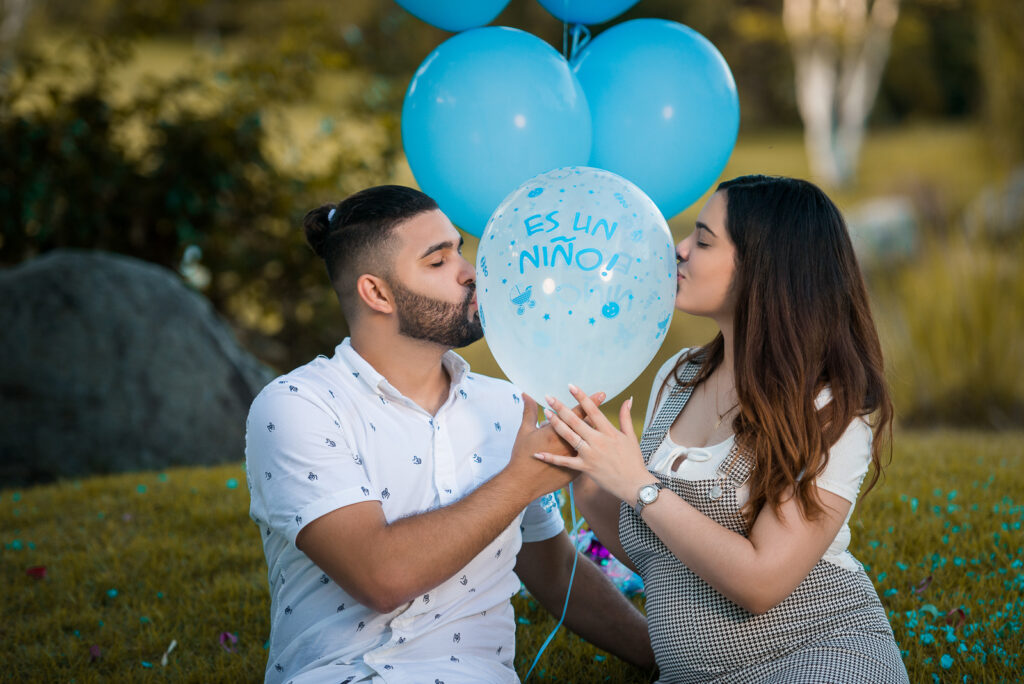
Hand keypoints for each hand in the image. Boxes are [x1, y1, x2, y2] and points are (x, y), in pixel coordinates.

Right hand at [509, 391, 605, 498]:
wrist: (523, 483)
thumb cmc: (521, 456)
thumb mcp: (525, 431)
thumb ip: (528, 411)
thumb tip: (525, 394)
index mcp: (557, 431)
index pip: (577, 413)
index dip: (588, 402)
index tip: (601, 393)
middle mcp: (569, 443)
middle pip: (588, 424)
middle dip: (597, 411)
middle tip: (605, 398)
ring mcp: (574, 458)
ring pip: (591, 442)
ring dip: (599, 431)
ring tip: (608, 421)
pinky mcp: (576, 470)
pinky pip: (588, 459)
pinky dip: (592, 452)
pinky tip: (596, 447)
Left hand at [534, 384, 653, 502]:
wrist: (634, 485)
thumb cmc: (633, 460)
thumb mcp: (631, 437)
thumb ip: (625, 417)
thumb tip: (627, 399)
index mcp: (609, 432)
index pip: (593, 410)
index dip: (581, 397)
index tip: (570, 386)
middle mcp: (598, 441)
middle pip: (576, 421)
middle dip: (561, 408)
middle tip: (549, 397)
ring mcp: (591, 455)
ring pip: (569, 437)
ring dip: (556, 424)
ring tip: (545, 413)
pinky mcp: (585, 468)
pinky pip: (565, 462)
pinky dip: (551, 458)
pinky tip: (538, 453)